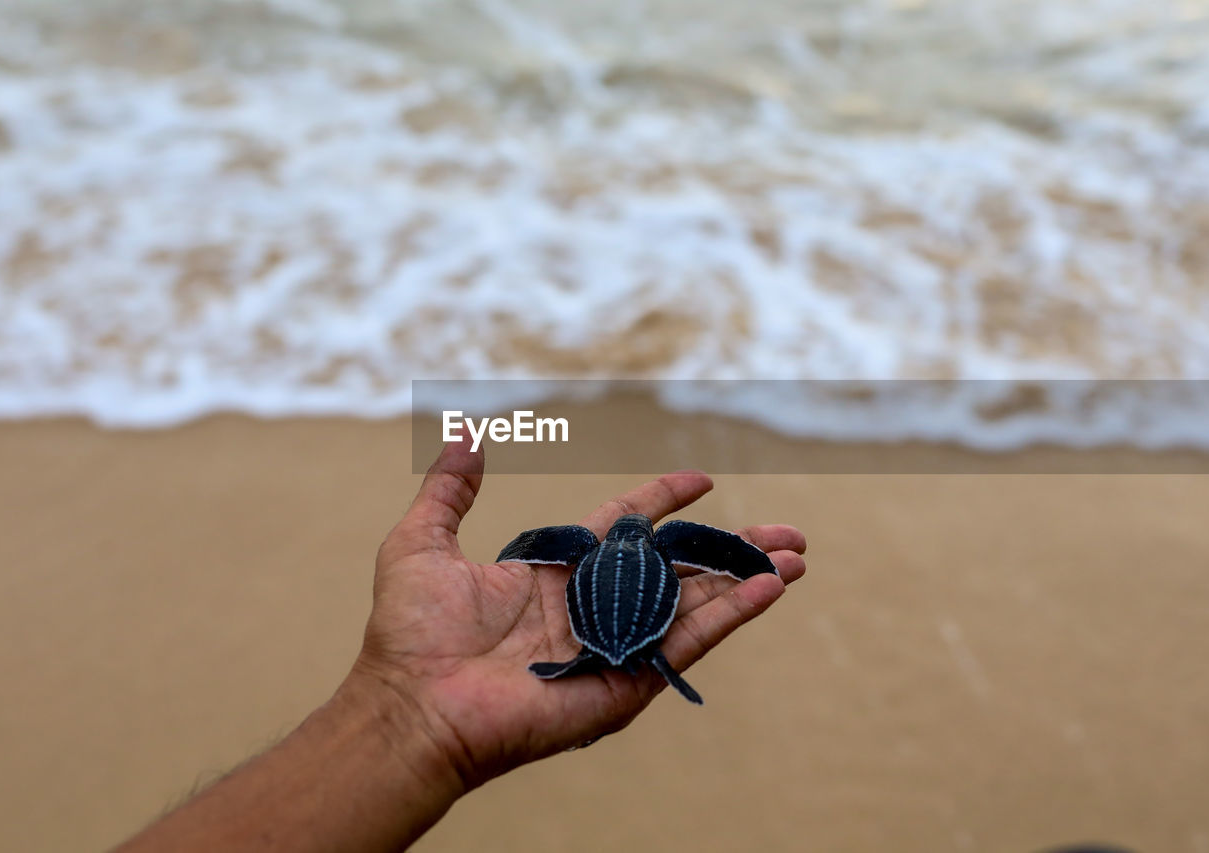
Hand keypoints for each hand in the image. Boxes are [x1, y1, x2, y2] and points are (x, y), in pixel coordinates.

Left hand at [350, 439, 805, 788]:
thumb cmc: (411, 632)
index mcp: (557, 571)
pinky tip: (772, 588)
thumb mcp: (422, 541)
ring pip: (697, 601)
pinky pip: (689, 641)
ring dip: (748, 577)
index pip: (626, 527)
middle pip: (678, 565)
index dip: (664, 499)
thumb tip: (464, 435)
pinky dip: (734, 614)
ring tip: (798, 556)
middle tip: (785, 530)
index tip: (702, 477)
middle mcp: (594, 606)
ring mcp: (616, 644)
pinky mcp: (629, 679)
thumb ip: (450, 489)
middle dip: (730, 545)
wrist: (416, 703)